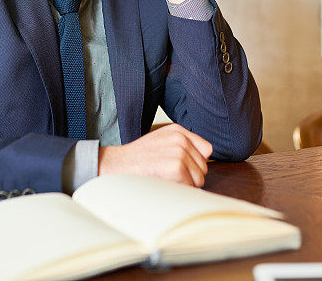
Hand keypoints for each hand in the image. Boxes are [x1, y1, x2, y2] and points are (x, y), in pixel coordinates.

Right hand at [98, 123, 212, 186]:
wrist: (115, 165)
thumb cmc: (137, 159)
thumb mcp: (161, 142)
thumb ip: (182, 146)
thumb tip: (204, 163)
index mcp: (178, 131)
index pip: (206, 150)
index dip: (195, 163)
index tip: (182, 168)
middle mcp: (181, 138)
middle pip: (204, 166)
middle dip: (191, 175)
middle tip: (169, 176)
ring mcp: (179, 152)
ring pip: (199, 178)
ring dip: (185, 184)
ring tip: (165, 179)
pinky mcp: (176, 167)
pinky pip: (190, 186)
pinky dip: (179, 190)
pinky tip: (164, 183)